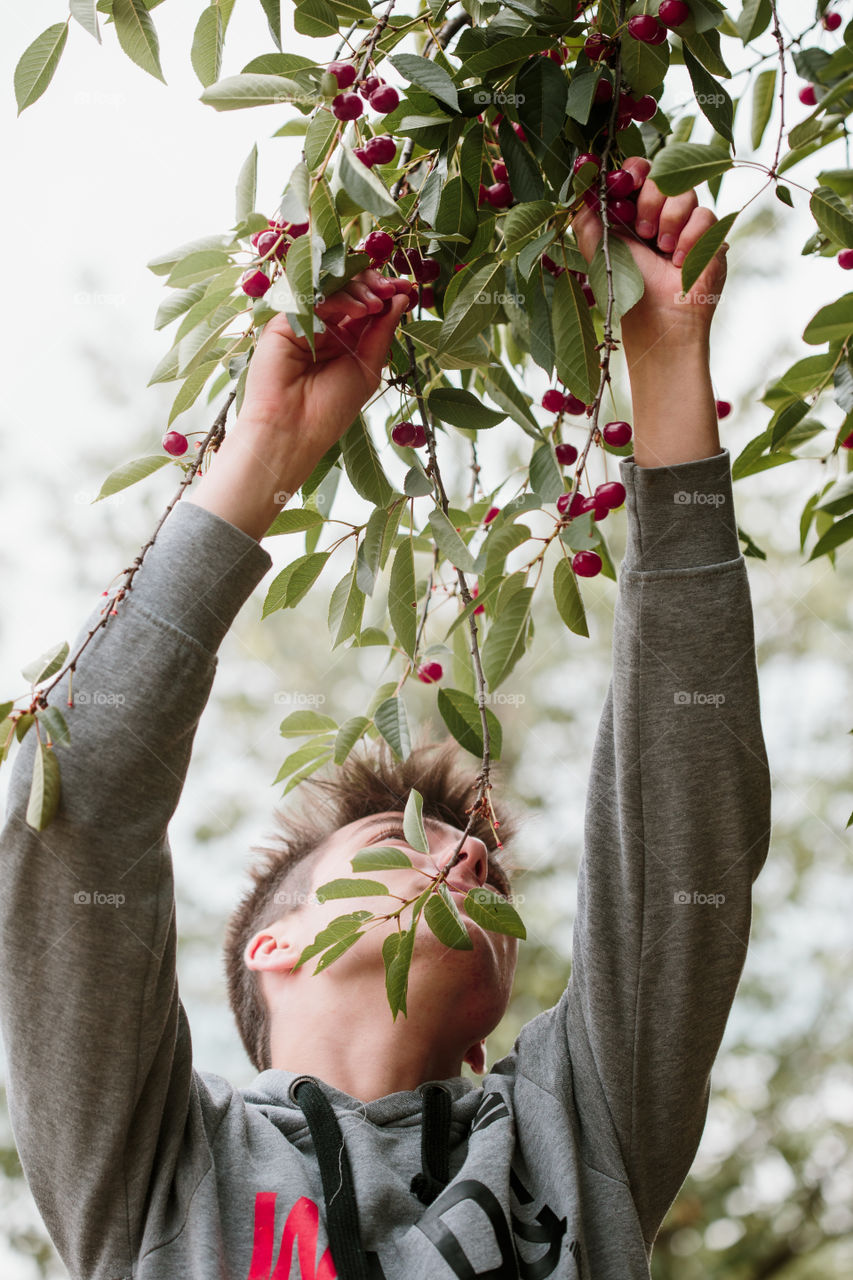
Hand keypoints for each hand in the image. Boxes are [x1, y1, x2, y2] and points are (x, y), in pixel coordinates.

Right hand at [185, 267, 414, 539]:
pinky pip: (313, 299)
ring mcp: (304, 323)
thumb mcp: (368, 368)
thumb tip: (400, 298)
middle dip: (374, 284)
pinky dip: (339, 299)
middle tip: (394, 287)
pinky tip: (359, 310)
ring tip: (377, 303)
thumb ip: (381, 333)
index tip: (408, 288)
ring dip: (359, 289)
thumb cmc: (331, 409)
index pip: (365, 305)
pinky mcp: (283, 322)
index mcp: (344, 340)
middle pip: (349, 290)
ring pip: (332, 289)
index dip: (385, 294)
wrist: (295, 430)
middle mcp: (324, 327)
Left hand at [571, 156, 727, 352]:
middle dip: (651, 198)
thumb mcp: (598, 250)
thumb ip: (586, 217)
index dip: (634, 169)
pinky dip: (690, 238)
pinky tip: (680, 262)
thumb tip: (583, 182)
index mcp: (633, 212)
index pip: (639, 170)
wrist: (659, 319)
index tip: (628, 182)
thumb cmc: (628, 288)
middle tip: (643, 231)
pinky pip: (705, 214)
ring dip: (670, 220)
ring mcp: (687, 223)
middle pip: (664, 173)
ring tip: (662, 250)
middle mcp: (660, 213)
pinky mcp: (710, 235)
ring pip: (686, 191)